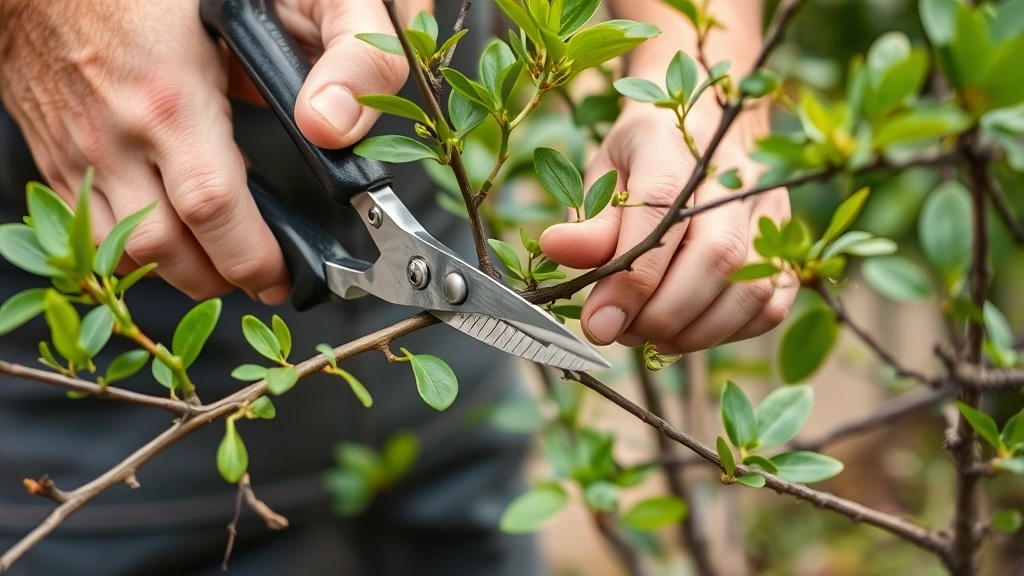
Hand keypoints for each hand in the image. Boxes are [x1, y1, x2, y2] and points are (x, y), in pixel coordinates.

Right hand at [0, 0, 423, 301]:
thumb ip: (336, 52)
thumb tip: (334, 124)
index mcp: (170, 96)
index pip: (213, 207)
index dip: (253, 255)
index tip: (283, 273)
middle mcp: (115, 131)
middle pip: (164, 248)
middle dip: (218, 279)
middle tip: (260, 277)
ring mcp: (75, 144)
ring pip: (119, 247)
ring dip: (172, 270)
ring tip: (217, 264)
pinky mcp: (50, 147)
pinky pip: (84, 221)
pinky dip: (128, 242)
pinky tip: (165, 229)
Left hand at [540, 103, 796, 352]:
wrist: (704, 125)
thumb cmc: (643, 157)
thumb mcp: (603, 174)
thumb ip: (589, 220)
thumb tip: (555, 248)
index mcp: (673, 145)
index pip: (662, 213)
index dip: (631, 279)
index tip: (599, 323)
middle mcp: (733, 174)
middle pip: (716, 256)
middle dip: (663, 314)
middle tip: (623, 333)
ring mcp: (768, 207)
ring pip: (749, 287)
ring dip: (695, 332)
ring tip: (650, 335)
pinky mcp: (785, 241)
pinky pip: (770, 305)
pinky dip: (728, 333)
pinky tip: (688, 330)